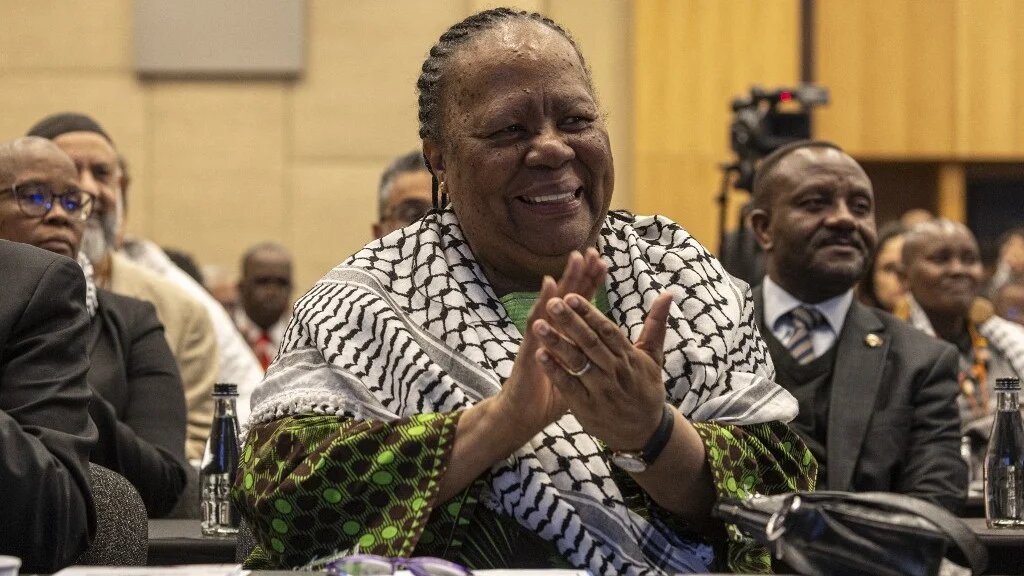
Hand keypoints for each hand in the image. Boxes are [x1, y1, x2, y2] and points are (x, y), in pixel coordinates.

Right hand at [493, 249, 607, 439]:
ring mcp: (539, 337)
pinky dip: (543, 302)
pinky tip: (550, 285)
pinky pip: (537, 321)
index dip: (592, 286)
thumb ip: (590, 361)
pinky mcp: (530, 347)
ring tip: (576, 258)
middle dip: (581, 274)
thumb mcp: (578, 377)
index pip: (581, 306)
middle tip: (593, 251)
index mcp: (566, 338)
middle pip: (569, 298)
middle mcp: (552, 332)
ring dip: (565, 279)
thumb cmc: (551, 399)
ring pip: (554, 303)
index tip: (604, 264)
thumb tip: (611, 355)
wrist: (523, 417)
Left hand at [533, 289, 673, 450]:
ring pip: (577, 362)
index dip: (589, 313)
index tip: (572, 297)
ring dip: (557, 343)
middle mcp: (615, 371)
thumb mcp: (654, 357)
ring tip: (539, 325)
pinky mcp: (587, 407)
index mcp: (630, 356)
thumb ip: (656, 324)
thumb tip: (668, 293)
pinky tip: (539, 355)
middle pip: (590, 343)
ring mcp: (600, 390)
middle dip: (570, 322)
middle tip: (552, 303)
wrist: (644, 431)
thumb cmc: (646, 389)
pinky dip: (554, 371)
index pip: (607, 330)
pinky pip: (568, 386)